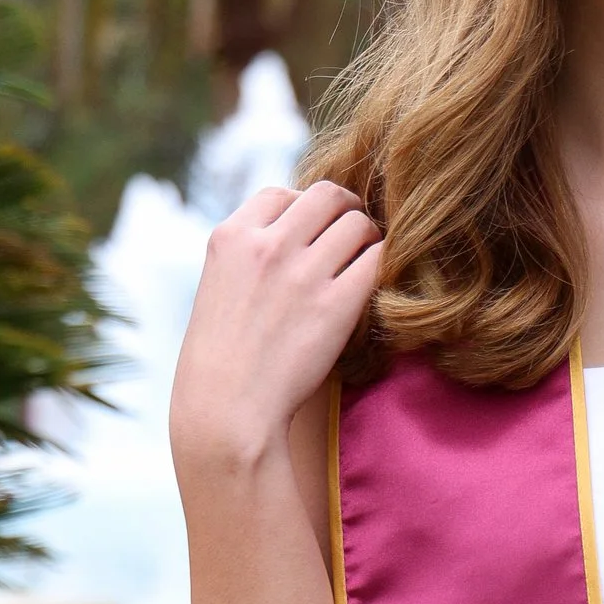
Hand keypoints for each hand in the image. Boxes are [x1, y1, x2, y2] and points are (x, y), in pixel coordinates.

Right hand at [170, 182, 382, 488]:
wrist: (227, 411)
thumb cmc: (223, 360)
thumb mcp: (220, 287)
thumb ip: (252, 254)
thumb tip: (296, 231)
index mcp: (231, 236)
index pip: (282, 193)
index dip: (303, 210)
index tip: (311, 235)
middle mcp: (267, 246)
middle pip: (329, 196)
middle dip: (346, 212)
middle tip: (353, 239)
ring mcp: (303, 273)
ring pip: (360, 223)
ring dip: (369, 240)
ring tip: (363, 266)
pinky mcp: (336, 305)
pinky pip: (378, 261)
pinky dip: (383, 269)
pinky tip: (373, 289)